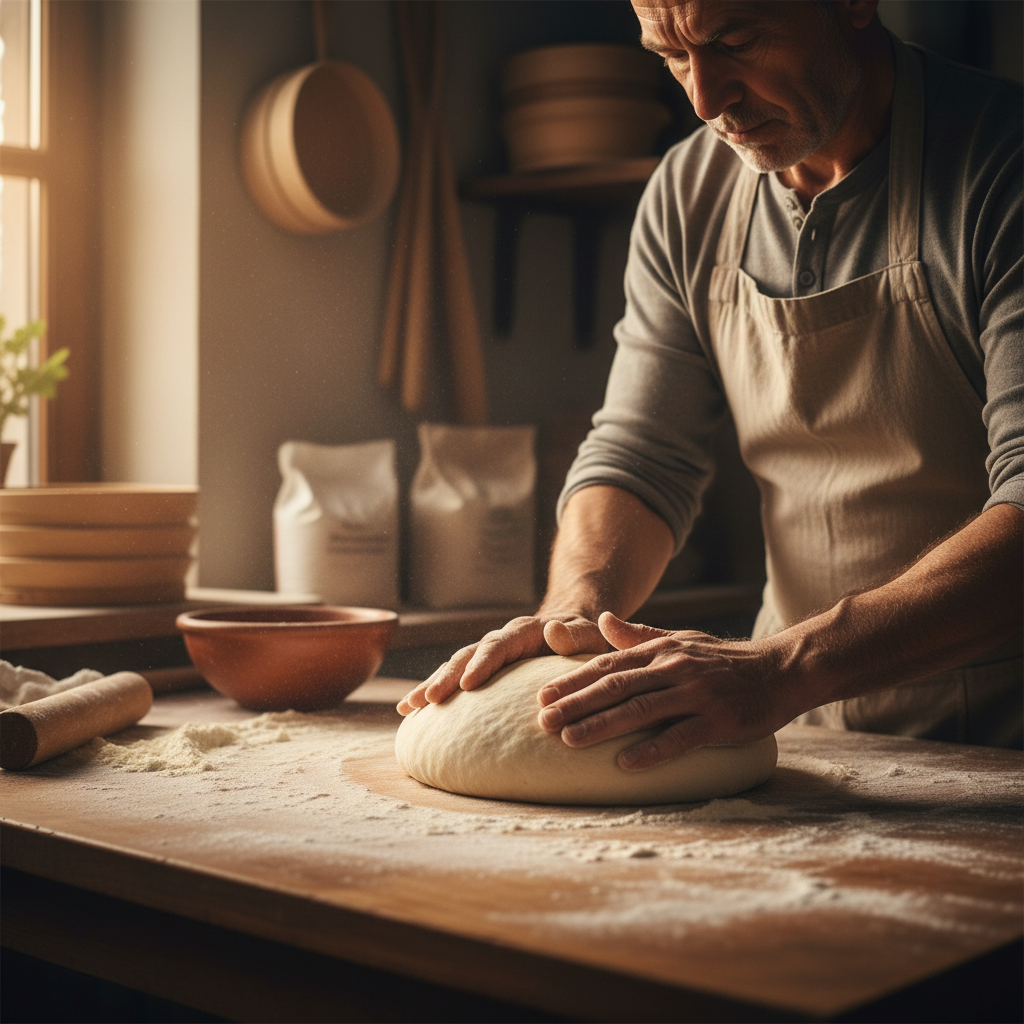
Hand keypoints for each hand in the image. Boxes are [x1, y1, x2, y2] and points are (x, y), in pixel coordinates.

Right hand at [396, 612, 609, 715]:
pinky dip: (433, 691)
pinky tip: (410, 711)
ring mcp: (488, 655)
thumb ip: (573, 636)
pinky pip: (454, 679)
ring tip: (408, 708)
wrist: (573, 629)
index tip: (467, 684)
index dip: (482, 664)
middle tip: (428, 700)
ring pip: (454, 667)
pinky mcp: (482, 670)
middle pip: (468, 656)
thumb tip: (552, 630)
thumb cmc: (586, 638)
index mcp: (524, 632)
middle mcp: (500, 640)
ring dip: (432, 686)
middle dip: (446, 677)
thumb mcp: (588, 635)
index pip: (499, 645)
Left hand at [536, 612, 794, 769]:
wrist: (782, 669)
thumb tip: (601, 620)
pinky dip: (651, 750)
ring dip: (602, 725)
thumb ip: (640, 635)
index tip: (542, 696)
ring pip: (641, 709)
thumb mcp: (681, 640)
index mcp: (661, 651)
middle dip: (576, 704)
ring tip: (568, 740)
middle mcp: (673, 668)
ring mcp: (696, 694)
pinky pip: (680, 737)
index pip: (607, 665)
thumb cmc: (725, 659)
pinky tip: (624, 763)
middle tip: (542, 722)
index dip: (573, 681)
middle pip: (616, 686)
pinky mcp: (719, 720)